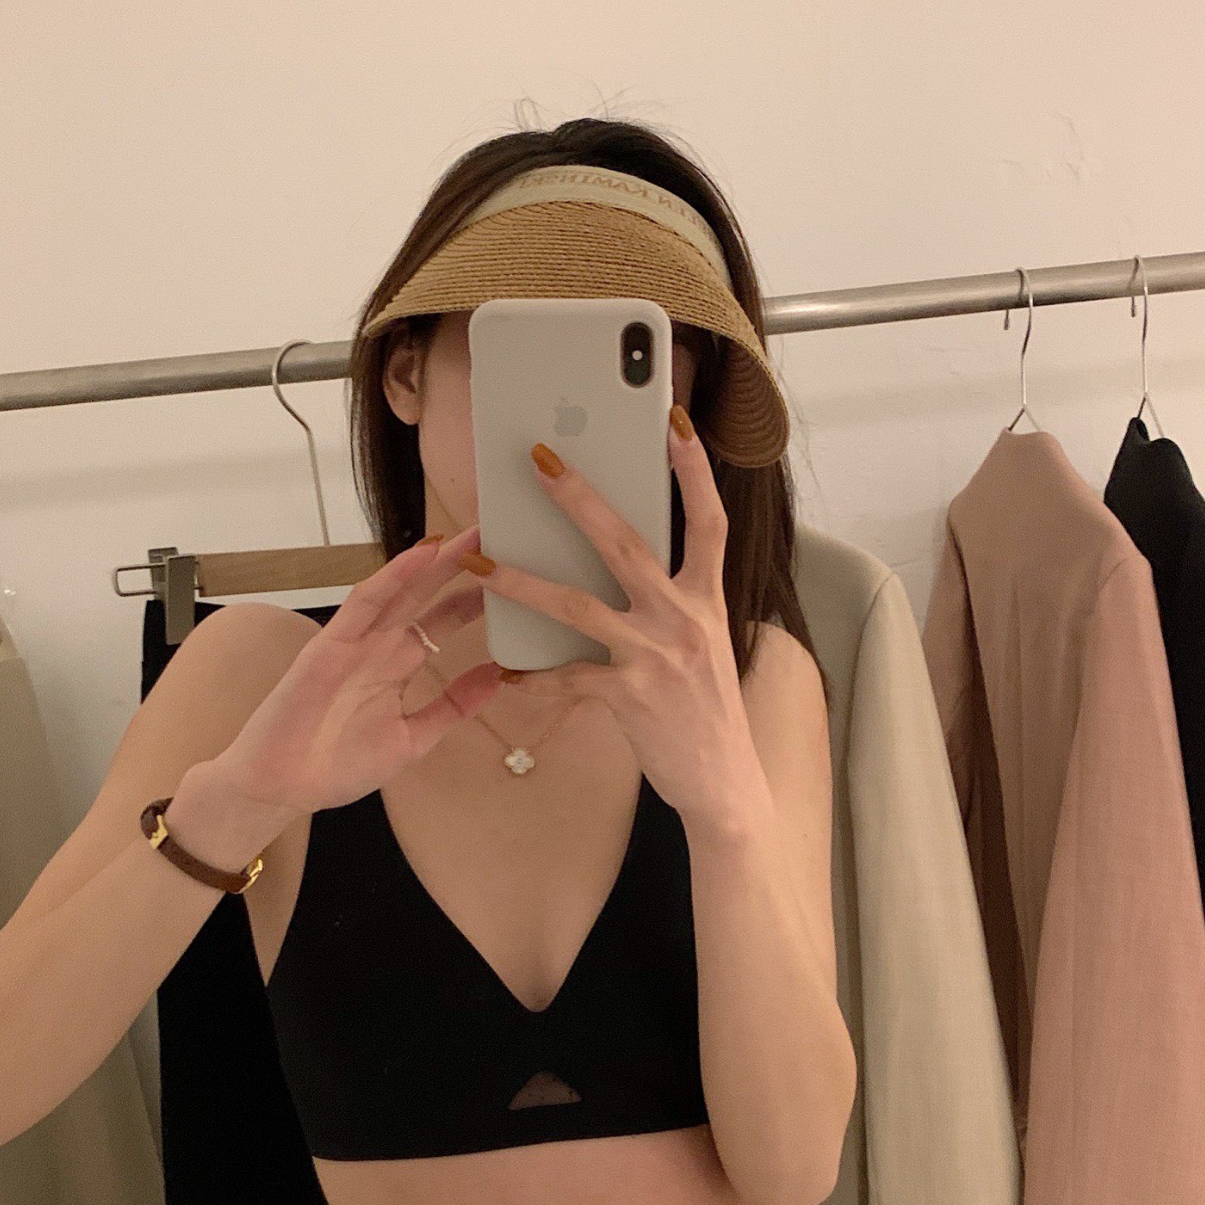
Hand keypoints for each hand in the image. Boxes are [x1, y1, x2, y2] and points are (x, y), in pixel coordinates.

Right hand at [213, 523, 502, 815]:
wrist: (283, 788)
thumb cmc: (338, 766)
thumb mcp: (414, 737)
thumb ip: (452, 706)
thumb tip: (499, 675)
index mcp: (396, 666)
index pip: (442, 622)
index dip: (473, 599)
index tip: (512, 579)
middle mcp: (378, 647)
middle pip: (426, 596)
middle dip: (460, 567)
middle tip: (499, 536)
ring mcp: (355, 642)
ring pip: (400, 590)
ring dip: (433, 562)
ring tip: (471, 536)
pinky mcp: (330, 644)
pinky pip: (364, 603)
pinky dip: (392, 577)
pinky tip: (422, 556)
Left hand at [457, 403, 758, 824]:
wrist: (725, 781)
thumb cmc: (707, 711)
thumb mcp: (705, 644)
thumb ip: (673, 603)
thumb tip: (629, 564)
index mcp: (707, 600)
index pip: (708, 521)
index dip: (693, 470)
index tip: (675, 422)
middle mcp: (685, 618)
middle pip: (626, 542)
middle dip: (579, 497)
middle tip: (539, 458)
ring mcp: (656, 656)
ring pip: (576, 604)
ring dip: (520, 581)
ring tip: (478, 562)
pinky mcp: (630, 696)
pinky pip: (567, 676)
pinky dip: (533, 675)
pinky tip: (506, 673)